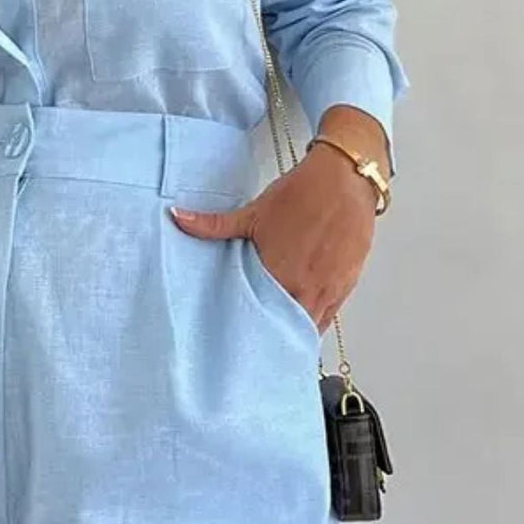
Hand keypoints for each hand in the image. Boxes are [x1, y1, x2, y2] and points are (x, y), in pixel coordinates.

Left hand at [169, 142, 377, 333]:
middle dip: (268, 334)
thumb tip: (177, 216)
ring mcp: (328, 289)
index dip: (245, 327)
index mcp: (279, 274)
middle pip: (283, 326)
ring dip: (291, 331)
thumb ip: (214, 225)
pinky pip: (328, 317)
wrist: (344, 180)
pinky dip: (313, 323)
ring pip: (307, 326)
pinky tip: (300, 325)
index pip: (257, 315)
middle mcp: (305, 287)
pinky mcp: (345, 286)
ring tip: (274, 338)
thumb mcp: (253, 212)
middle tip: (251, 342)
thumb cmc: (302, 194)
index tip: (233, 336)